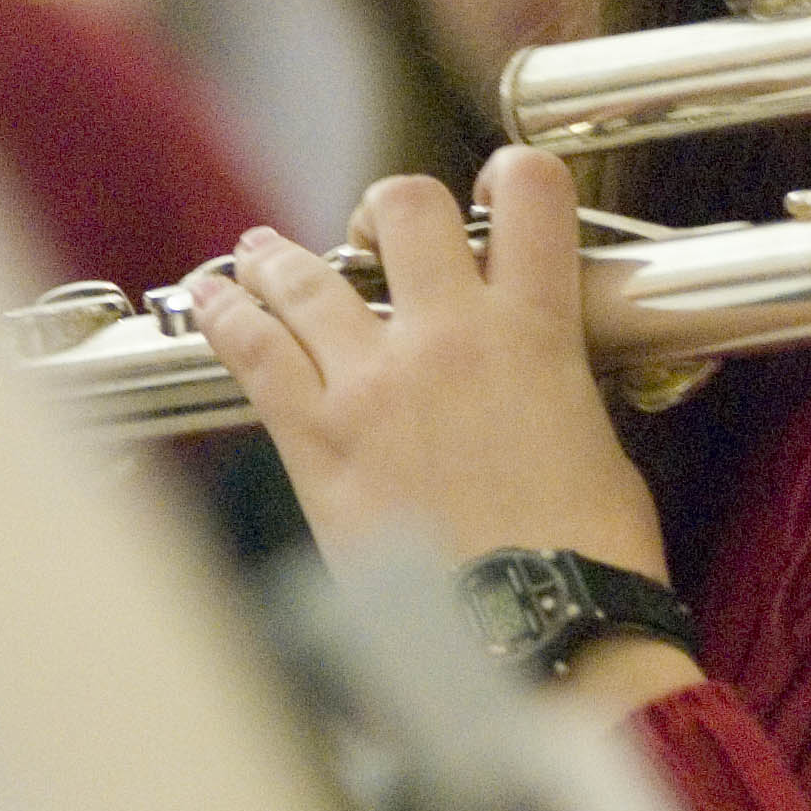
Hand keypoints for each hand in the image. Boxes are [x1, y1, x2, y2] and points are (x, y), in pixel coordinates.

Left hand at [187, 147, 667, 580]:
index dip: (510, 177)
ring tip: (262, 253)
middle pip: (403, 206)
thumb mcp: (598, 444)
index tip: (492, 194)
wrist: (536, 633)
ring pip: (307, 274)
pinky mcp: (319, 440)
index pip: (531, 193)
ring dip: (282, 258)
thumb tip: (538, 384)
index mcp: (535, 330)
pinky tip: (212, 299)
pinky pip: (254, 353)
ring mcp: (373, 384)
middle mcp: (449, 336)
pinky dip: (227, 316)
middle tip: (376, 234)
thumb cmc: (584, 561)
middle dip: (387, 211)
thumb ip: (557, 389)